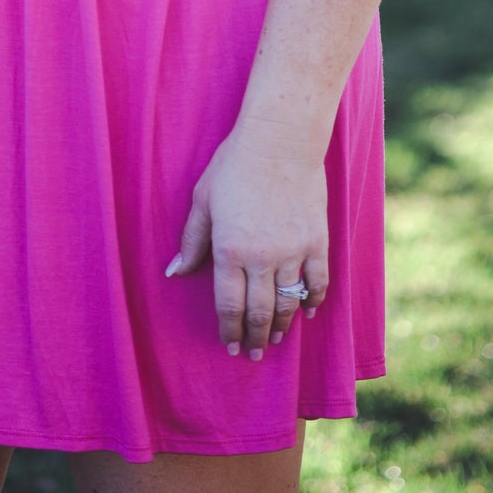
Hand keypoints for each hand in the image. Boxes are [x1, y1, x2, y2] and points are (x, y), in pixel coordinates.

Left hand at [166, 124, 329, 356]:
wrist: (280, 139)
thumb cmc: (234, 165)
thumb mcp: (203, 199)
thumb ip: (192, 240)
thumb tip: (175, 272)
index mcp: (229, 250)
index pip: (228, 305)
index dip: (228, 330)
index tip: (229, 346)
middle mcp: (262, 258)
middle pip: (259, 312)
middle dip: (254, 338)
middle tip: (252, 354)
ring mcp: (293, 251)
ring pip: (288, 303)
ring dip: (281, 326)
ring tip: (274, 339)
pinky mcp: (317, 241)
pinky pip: (318, 281)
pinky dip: (313, 300)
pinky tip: (307, 312)